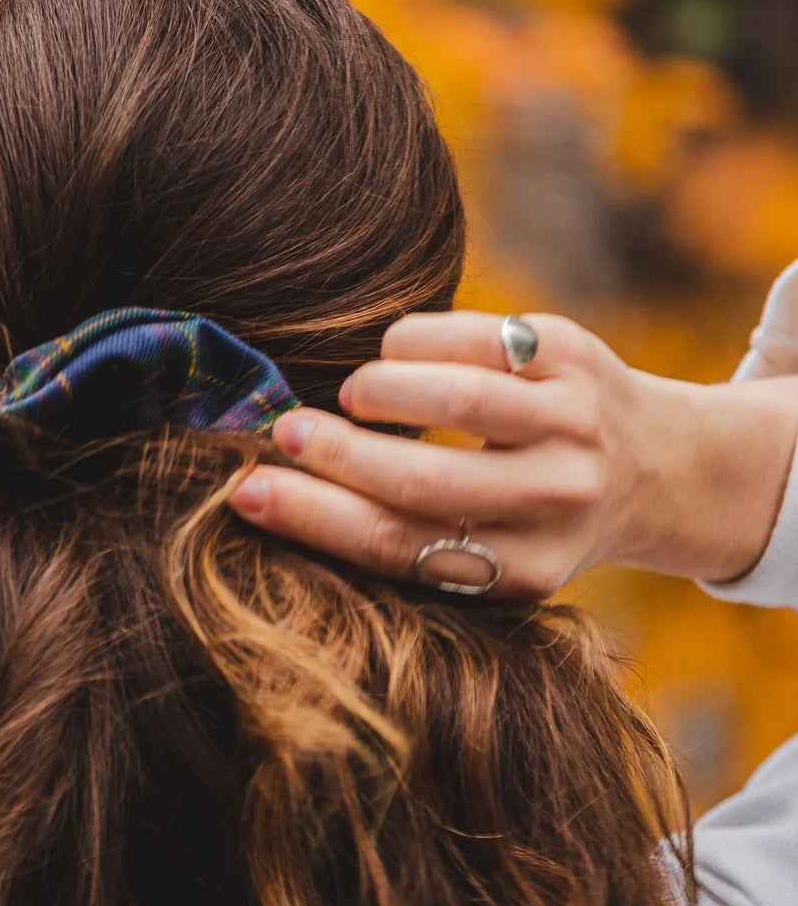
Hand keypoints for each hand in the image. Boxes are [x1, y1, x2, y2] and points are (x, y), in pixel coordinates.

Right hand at [227, 310, 797, 597]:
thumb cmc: (529, 513)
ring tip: (353, 396)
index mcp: (525, 570)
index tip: (249, 493)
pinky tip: (396, 355)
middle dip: (334, 454)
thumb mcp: (493, 551)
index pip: (403, 548)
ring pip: (452, 398)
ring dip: (377, 391)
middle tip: (283, 432)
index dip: (316, 519)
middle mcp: (558, 501)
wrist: (656, 467)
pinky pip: (472, 335)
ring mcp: (573, 424)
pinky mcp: (572, 355)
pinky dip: (411, 342)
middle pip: (421, 482)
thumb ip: (410, 534)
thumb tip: (272, 493)